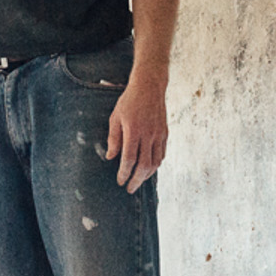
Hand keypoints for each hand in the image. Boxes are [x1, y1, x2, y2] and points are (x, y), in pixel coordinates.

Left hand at [104, 77, 167, 192]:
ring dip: (147, 175)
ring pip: (155, 162)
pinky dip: (155, 165)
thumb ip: (113, 139)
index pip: (129, 159)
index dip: (124, 173)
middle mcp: (148, 134)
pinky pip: (162, 154)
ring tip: (139, 180)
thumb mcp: (115, 118)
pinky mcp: (165, 133)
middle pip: (144, 165)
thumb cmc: (129, 101)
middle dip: (136, 180)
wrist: (149, 87)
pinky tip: (149, 168)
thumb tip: (111, 157)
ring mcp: (158, 134)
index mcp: (133, 131)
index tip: (120, 181)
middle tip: (130, 188)